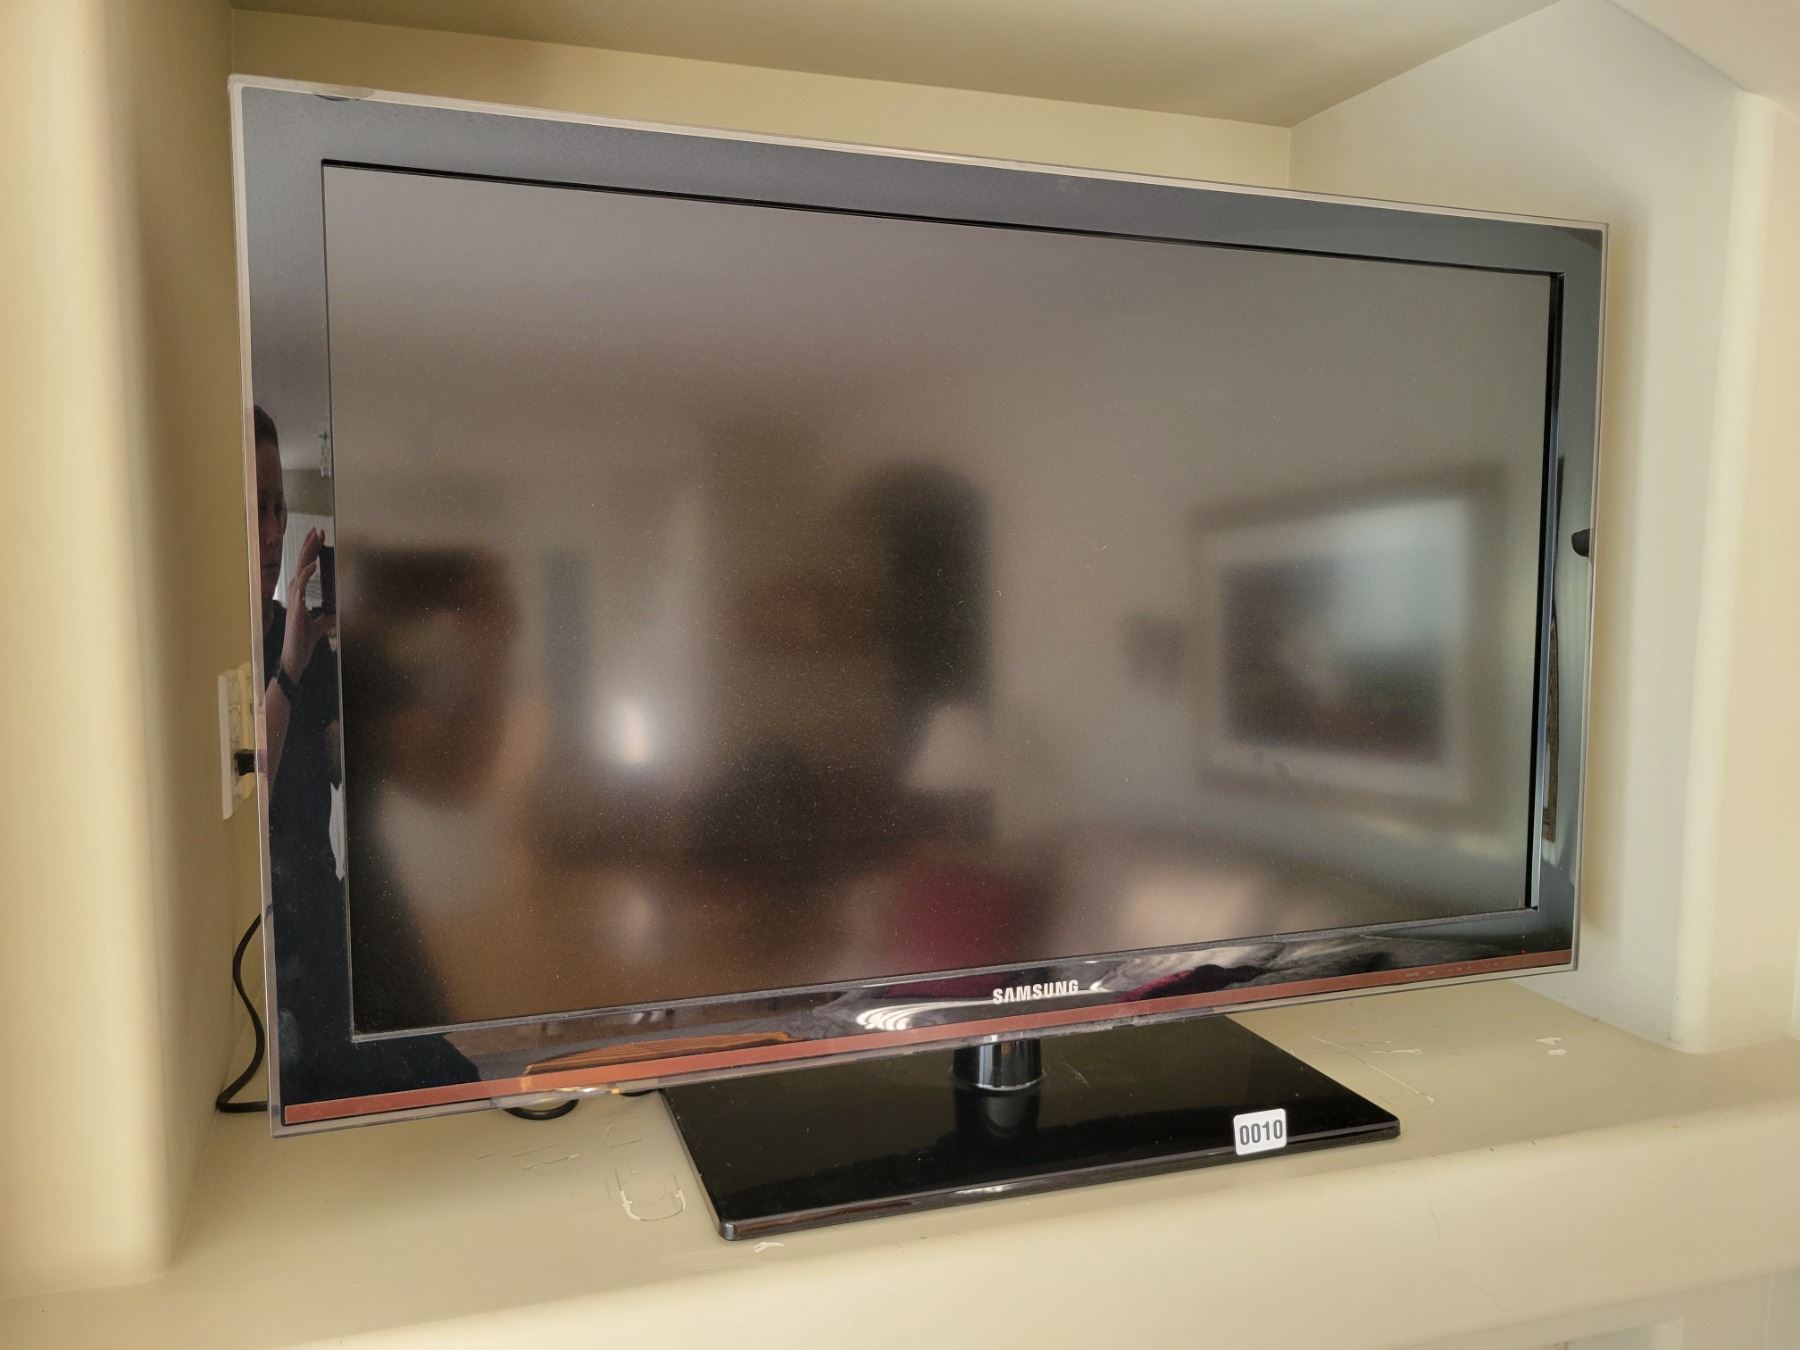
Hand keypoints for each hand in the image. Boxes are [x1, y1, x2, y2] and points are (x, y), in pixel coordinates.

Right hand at [280, 528, 336, 684]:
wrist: (295, 656)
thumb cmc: (303, 640)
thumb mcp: (320, 626)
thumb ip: (327, 618)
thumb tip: (336, 615)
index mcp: (300, 594)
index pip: (305, 567)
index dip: (311, 552)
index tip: (318, 537)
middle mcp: (295, 593)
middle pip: (302, 563)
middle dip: (310, 545)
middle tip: (317, 530)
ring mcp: (294, 598)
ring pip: (300, 569)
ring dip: (308, 553)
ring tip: (315, 538)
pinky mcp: (295, 606)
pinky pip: (300, 586)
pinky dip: (306, 574)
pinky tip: (313, 564)